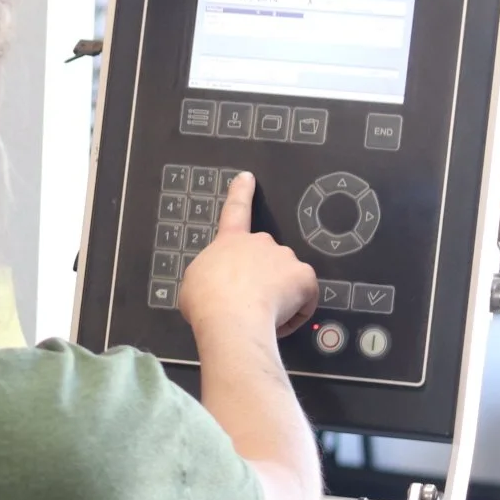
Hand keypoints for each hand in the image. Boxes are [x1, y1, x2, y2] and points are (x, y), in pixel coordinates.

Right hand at [179, 172, 318, 339]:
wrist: (232, 317)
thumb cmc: (206, 301)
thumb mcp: (195, 281)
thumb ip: (212, 273)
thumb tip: (220, 281)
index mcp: (229, 242)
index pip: (235, 210)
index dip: (241, 192)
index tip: (247, 177)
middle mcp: (260, 242)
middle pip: (266, 256)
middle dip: (261, 276)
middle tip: (248, 301)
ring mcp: (285, 257)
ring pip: (285, 278)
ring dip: (277, 295)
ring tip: (261, 315)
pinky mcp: (304, 276)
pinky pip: (303, 296)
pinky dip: (295, 311)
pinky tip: (278, 321)